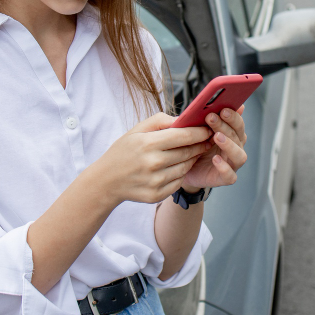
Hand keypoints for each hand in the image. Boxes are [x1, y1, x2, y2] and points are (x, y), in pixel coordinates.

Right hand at [91, 113, 211, 205]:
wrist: (106, 181)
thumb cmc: (123, 151)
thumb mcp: (136, 130)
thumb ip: (160, 121)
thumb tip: (183, 119)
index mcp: (147, 143)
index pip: (183, 136)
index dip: (199, 132)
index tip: (208, 128)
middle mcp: (153, 163)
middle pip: (187, 152)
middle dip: (200, 144)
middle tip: (207, 139)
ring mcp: (155, 181)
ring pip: (185, 167)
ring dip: (192, 159)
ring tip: (193, 152)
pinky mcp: (157, 195)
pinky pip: (179, 182)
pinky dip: (181, 173)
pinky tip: (179, 166)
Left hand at [181, 105, 247, 191]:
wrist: (183, 168)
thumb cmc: (192, 146)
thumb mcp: (196, 130)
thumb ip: (206, 118)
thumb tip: (213, 102)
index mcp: (231, 134)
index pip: (238, 123)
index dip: (233, 116)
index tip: (222, 108)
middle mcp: (235, 148)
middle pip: (238, 136)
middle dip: (226, 126)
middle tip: (211, 118)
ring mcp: (232, 164)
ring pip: (239, 155)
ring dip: (229, 145)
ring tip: (216, 137)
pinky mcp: (224, 178)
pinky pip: (230, 175)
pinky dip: (224, 167)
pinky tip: (215, 159)